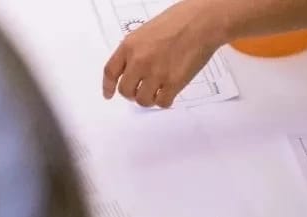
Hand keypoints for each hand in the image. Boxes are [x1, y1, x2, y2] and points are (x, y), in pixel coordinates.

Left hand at [102, 0, 222, 107]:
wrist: (199, 24)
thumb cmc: (176, 23)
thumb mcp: (146, 33)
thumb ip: (136, 51)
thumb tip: (132, 71)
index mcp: (130, 45)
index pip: (111, 71)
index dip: (108, 86)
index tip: (108, 95)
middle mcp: (139, 61)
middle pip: (126, 91)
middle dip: (132, 94)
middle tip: (141, 91)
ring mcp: (156, 74)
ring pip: (143, 100)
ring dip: (149, 99)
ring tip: (157, 91)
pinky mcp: (173, 84)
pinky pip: (162, 103)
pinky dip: (164, 101)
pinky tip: (169, 92)